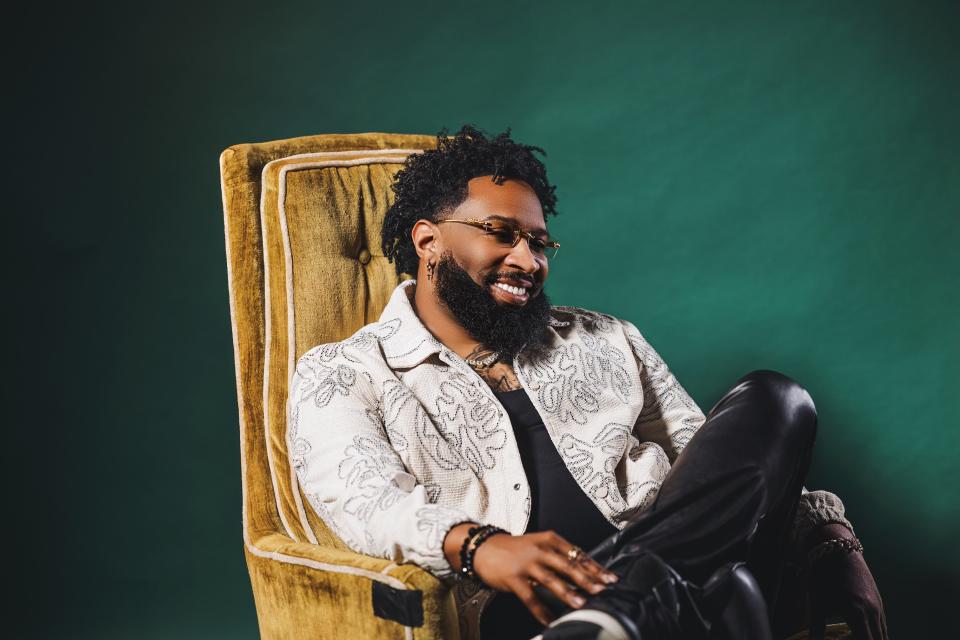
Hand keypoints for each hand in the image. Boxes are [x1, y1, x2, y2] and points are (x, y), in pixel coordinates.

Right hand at [472, 530, 619, 625]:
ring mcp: (526, 564)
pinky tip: (550, 620)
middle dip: (587, 579)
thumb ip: (560, 555)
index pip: (577, 554)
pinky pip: (530, 597)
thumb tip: (586, 572)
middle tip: (602, 590)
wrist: (484, 547)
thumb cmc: (516, 548)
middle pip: (567, 565)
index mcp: (549, 540)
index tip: (610, 578)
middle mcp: (540, 550)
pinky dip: (541, 610)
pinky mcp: (514, 578)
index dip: (595, 567)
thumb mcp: (539, 544)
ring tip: (581, 604)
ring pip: (551, 580)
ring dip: (567, 593)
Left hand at [806, 526, 887, 639]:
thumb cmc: (823, 576)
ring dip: (871, 638)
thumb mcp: (816, 603)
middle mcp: (872, 611)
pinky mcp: (879, 600)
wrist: (837, 550)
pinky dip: (875, 632)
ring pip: (882, 634)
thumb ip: (816, 628)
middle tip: (848, 638)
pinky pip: (882, 624)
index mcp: (856, 613)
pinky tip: (862, 632)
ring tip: (854, 635)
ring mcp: (878, 605)